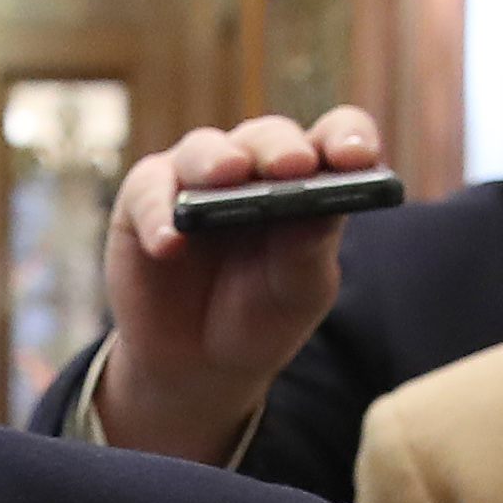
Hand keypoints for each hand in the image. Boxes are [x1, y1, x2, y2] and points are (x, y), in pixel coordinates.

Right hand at [88, 106, 383, 465]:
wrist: (198, 364)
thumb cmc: (260, 319)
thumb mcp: (298, 294)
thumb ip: (308, 250)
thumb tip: (318, 209)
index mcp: (305, 181)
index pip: (334, 138)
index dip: (349, 138)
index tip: (359, 158)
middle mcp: (252, 167)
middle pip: (269, 137)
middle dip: (280, 149)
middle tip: (294, 166)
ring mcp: (196, 178)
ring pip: (204, 150)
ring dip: (215, 160)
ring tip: (227, 176)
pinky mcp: (144, 200)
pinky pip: (148, 192)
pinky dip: (158, 212)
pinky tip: (169, 242)